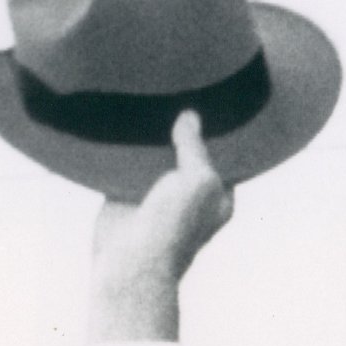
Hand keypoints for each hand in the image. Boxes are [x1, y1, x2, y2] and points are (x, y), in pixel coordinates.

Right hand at [87, 111, 234, 342]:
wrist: (132, 259)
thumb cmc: (175, 225)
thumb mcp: (199, 181)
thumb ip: (196, 149)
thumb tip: (190, 117)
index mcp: (219, 194)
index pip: (223, 155)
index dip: (218, 130)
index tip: (213, 97)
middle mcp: (190, 192)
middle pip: (187, 151)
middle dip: (181, 127)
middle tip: (176, 86)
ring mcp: (158, 191)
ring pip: (155, 154)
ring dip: (150, 133)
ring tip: (147, 93)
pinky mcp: (126, 189)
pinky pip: (127, 161)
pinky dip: (124, 144)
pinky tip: (122, 115)